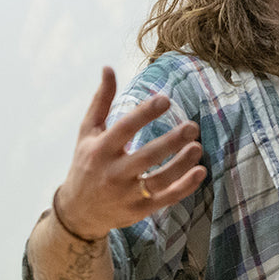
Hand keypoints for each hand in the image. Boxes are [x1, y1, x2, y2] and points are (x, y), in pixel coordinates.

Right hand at [54, 67, 206, 239]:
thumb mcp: (87, 132)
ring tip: (198, 146)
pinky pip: (165, 199)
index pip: (124, 128)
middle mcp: (113, 173)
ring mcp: (127, 194)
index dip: (145, 113)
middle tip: (192, 126)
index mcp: (100, 149)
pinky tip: (200, 172)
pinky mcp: (139, 211)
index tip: (165, 100)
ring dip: (181, 164)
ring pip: (159, 179)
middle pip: (146, 156)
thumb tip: (108, 68)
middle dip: (171, 141)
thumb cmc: (86, 163)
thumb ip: (101, 101)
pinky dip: (184, 187)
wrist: (78, 211)